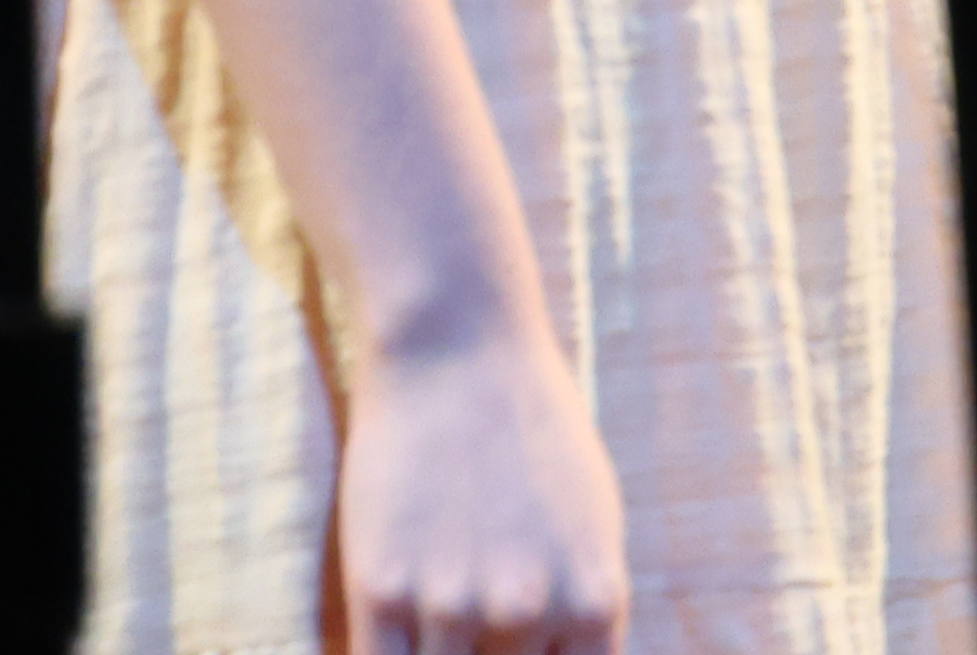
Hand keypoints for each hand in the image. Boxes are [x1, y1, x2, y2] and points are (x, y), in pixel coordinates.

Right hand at [334, 309, 629, 654]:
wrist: (455, 351)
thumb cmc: (533, 431)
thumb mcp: (593, 525)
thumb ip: (578, 612)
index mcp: (596, 602)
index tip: (519, 653)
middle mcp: (528, 613)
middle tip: (478, 618)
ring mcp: (452, 606)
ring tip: (439, 600)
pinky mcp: (381, 592)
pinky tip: (393, 632)